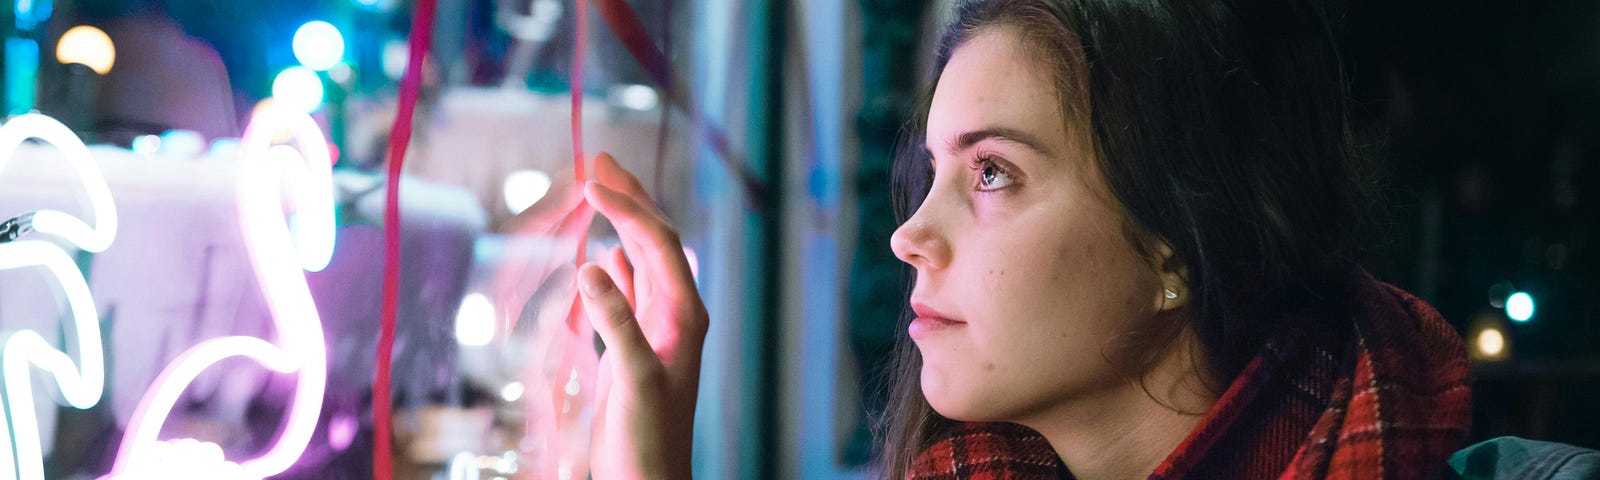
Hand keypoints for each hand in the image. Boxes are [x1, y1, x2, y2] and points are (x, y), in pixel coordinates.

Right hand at [578, 153, 706, 479]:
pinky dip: (612, 263)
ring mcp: (657, 328)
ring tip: (597, 190)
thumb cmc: (646, 437)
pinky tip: (600, 253)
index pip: (656, 243)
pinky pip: (628, 291)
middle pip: (653, 240)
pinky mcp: (636, 346)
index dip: (624, 208)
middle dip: (628, 199)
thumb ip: (616, 322)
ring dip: (618, 224)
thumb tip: (592, 264)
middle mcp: (676, 313)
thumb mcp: (631, 377)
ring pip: (639, 260)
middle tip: (597, 160)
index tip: (591, 180)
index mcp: (684, 313)